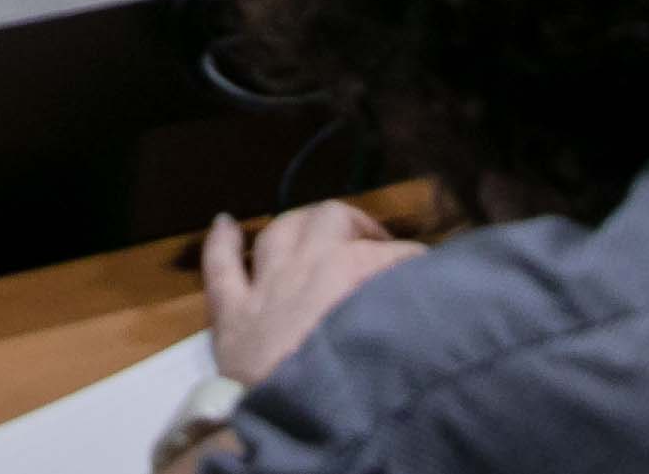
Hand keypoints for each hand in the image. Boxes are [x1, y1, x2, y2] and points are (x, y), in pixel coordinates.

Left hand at [200, 203, 415, 389]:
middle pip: (333, 219)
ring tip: (319, 233)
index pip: (395, 253)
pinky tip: (224, 224)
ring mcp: (264, 286)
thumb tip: (428, 306)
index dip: (416, 261)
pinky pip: (219, 264)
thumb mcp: (395, 350)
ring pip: (281, 230)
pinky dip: (221, 241)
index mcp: (352, 271)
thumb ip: (409, 319)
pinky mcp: (231, 313)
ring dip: (303, 224)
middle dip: (359, 227)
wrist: (294, 429)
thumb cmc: (350, 390)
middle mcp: (306, 266)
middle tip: (377, 252)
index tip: (428, 275)